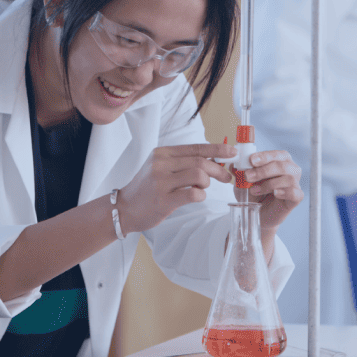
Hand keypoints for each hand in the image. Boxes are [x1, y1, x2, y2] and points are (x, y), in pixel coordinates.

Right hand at [117, 143, 235, 234]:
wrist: (124, 208)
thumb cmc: (146, 188)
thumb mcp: (160, 167)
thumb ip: (182, 162)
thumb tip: (214, 161)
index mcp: (162, 153)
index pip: (196, 147)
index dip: (217, 150)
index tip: (232, 153)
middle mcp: (160, 164)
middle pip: (200, 161)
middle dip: (219, 169)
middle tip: (227, 177)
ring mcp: (160, 182)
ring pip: (198, 175)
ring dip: (207, 182)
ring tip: (202, 188)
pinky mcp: (163, 200)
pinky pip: (192, 193)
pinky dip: (200, 195)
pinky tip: (196, 197)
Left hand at [237, 150, 303, 231]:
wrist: (257, 214)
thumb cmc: (254, 194)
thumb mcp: (243, 181)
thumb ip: (239, 171)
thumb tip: (233, 165)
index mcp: (280, 161)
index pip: (277, 154)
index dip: (265, 156)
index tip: (251, 160)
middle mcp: (290, 170)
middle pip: (283, 165)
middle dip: (263, 170)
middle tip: (248, 176)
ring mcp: (295, 184)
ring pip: (289, 178)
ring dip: (269, 184)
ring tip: (254, 190)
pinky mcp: (296, 198)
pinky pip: (296, 193)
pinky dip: (285, 192)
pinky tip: (275, 194)